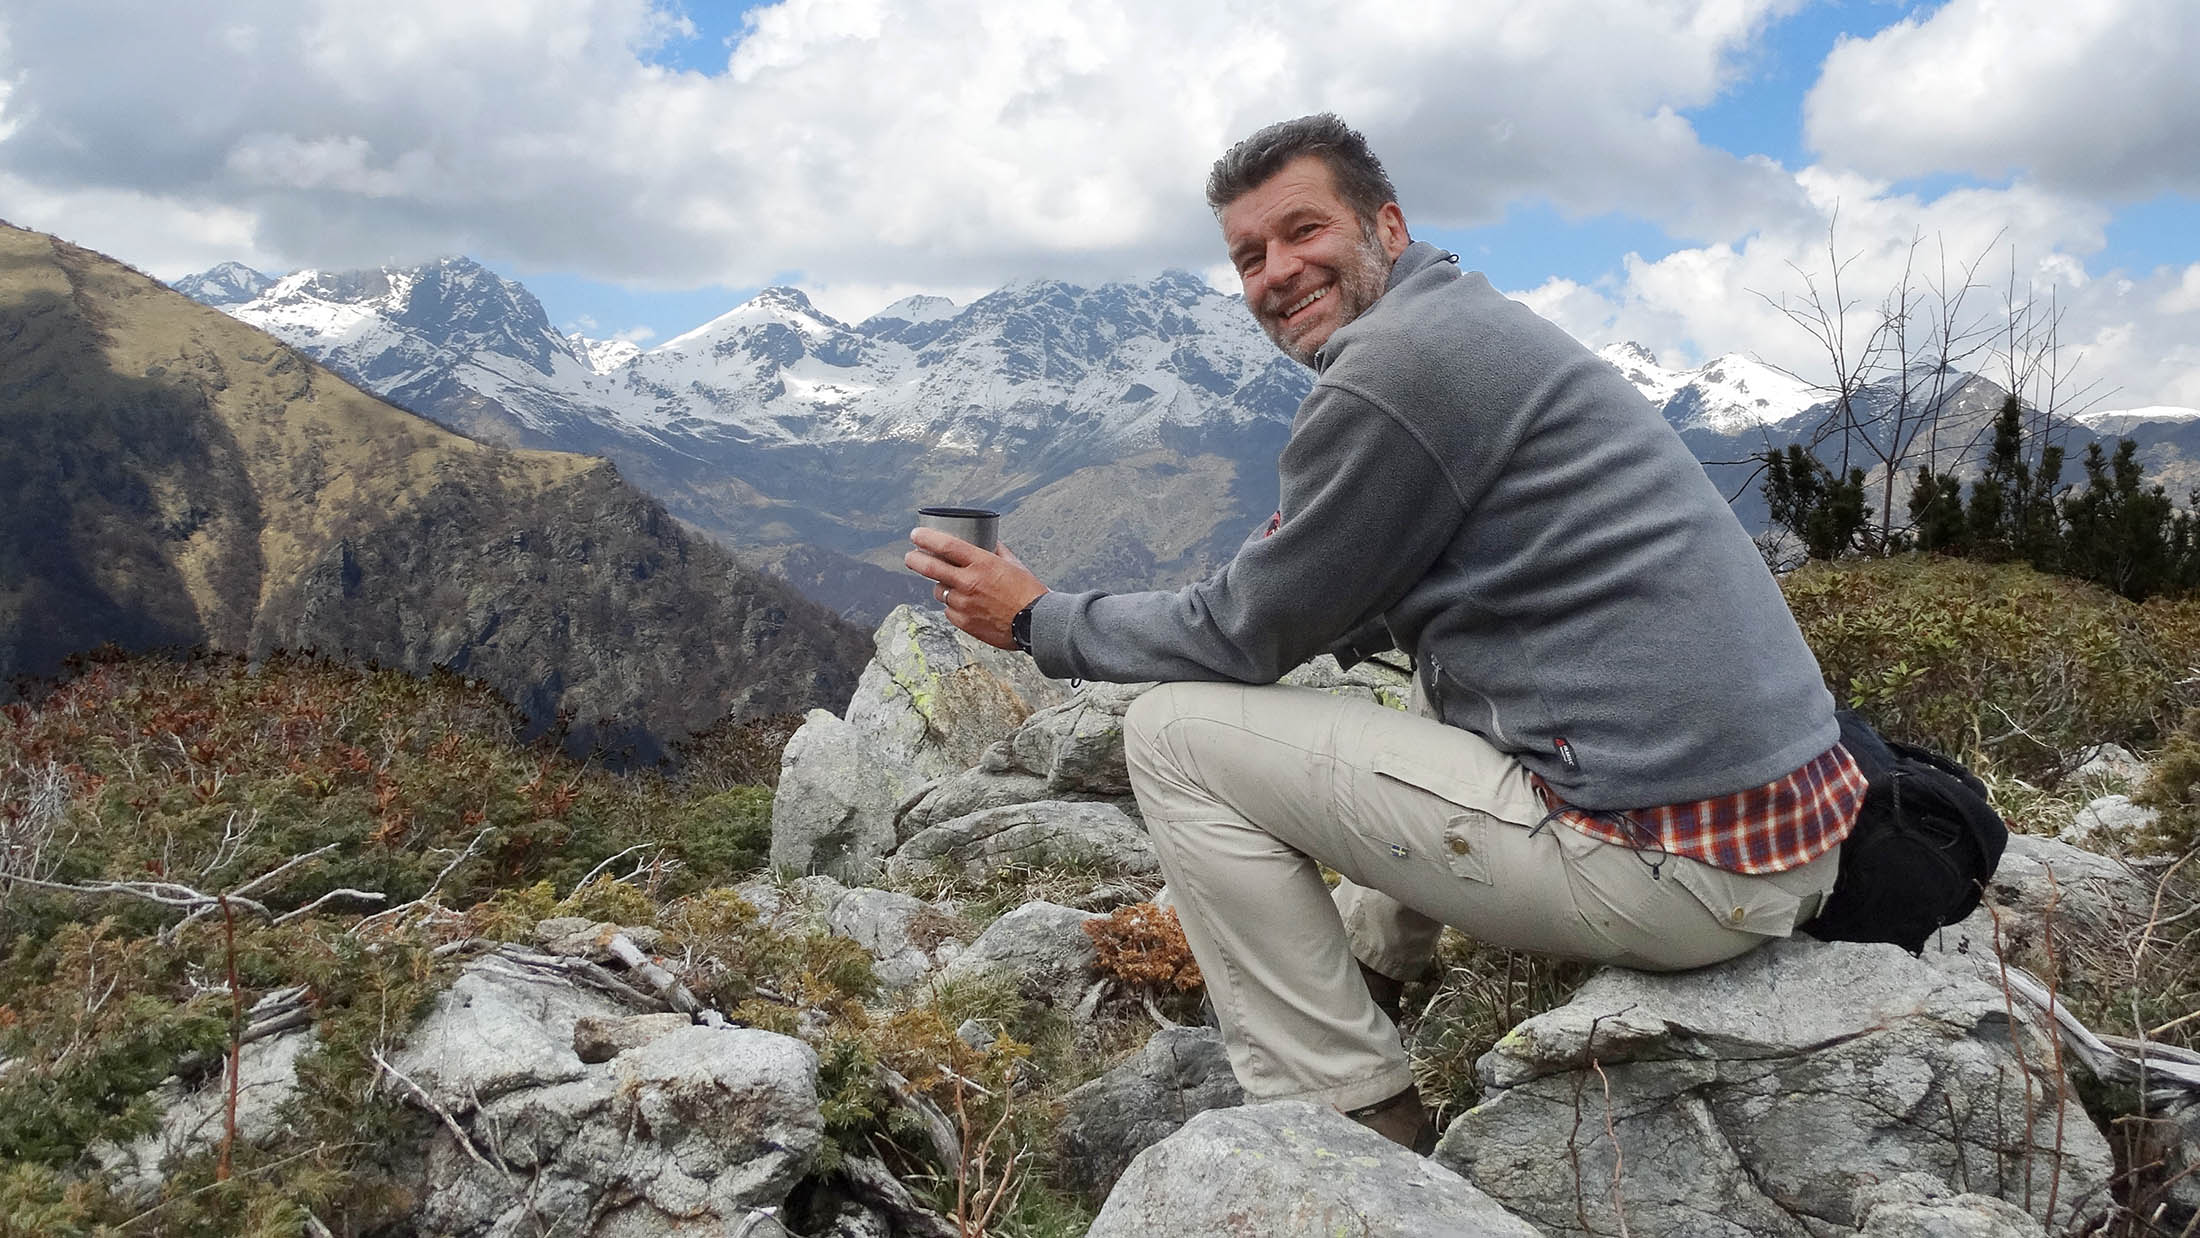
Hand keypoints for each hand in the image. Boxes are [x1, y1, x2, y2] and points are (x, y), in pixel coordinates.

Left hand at [905, 528, 1048, 650]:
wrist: (1036, 623)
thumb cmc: (1028, 592)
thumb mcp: (1014, 564)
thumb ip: (996, 551)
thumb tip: (987, 541)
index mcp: (981, 563)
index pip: (946, 546)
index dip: (926, 538)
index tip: (916, 534)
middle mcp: (969, 582)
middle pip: (929, 568)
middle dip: (914, 560)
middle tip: (910, 556)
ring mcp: (964, 604)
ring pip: (939, 592)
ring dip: (941, 587)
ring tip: (952, 586)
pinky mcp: (964, 622)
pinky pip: (949, 611)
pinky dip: (953, 607)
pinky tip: (966, 605)